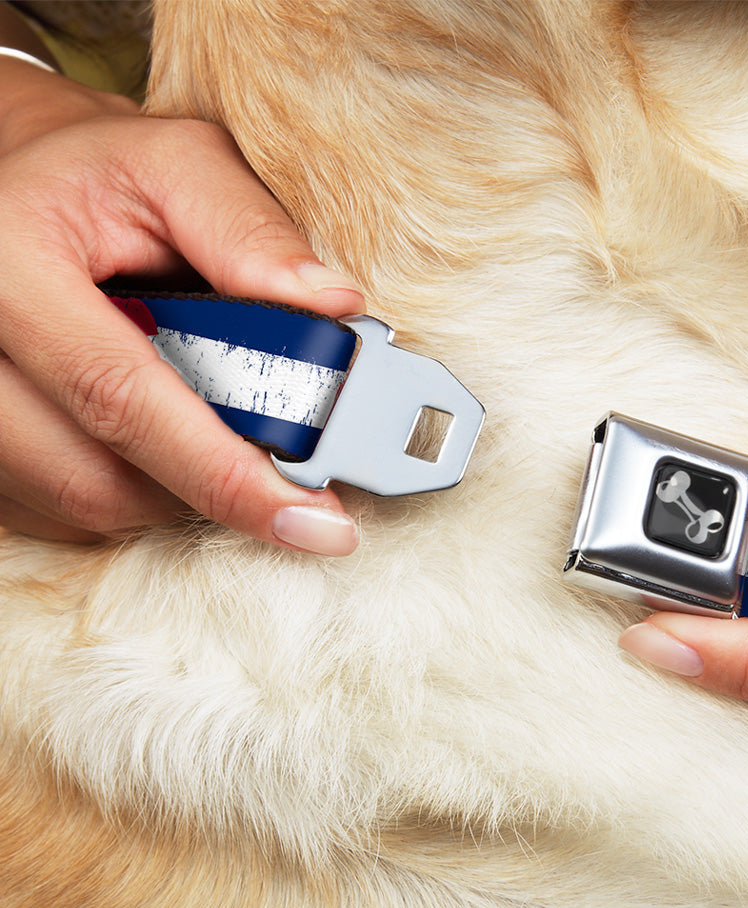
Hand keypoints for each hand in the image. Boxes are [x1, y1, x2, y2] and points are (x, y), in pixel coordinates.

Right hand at [0, 60, 364, 552]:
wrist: (18, 188)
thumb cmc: (101, 176)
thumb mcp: (177, 166)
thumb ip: (250, 230)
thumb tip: (334, 306)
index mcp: (9, 266)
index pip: (122, 397)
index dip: (225, 473)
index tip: (314, 520)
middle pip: (98, 478)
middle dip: (211, 487)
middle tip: (288, 477)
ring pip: (85, 504)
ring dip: (175, 489)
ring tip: (217, 430)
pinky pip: (64, 510)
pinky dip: (136, 490)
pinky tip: (162, 439)